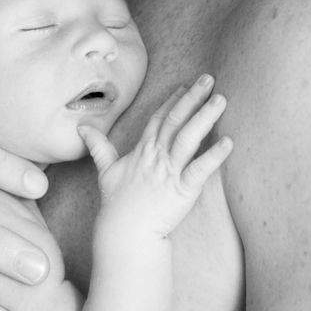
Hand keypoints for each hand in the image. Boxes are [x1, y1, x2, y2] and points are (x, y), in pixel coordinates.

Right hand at [79, 75, 231, 236]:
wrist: (123, 231)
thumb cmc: (116, 202)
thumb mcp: (105, 169)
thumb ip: (98, 146)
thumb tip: (81, 128)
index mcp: (143, 150)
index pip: (160, 118)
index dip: (173, 100)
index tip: (186, 84)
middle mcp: (157, 156)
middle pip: (176, 120)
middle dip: (192, 97)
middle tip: (209, 79)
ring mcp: (170, 171)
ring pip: (188, 137)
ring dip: (205, 117)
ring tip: (221, 100)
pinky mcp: (182, 189)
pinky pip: (200, 170)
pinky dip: (214, 156)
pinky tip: (229, 142)